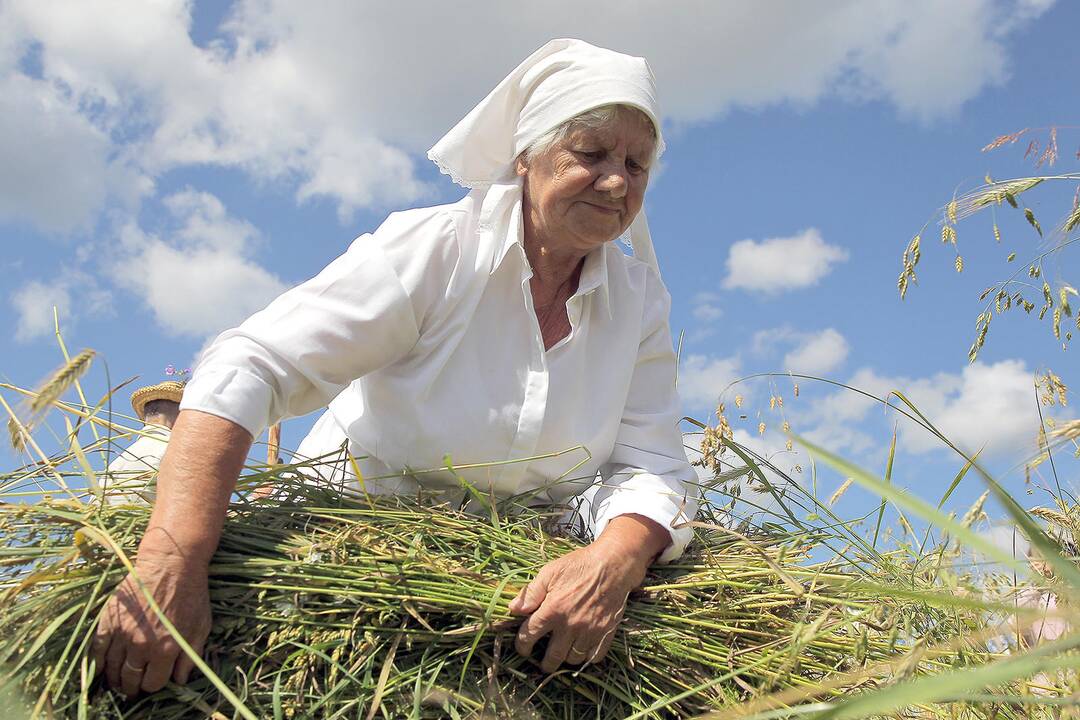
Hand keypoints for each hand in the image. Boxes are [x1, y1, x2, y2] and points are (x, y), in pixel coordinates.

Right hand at [91, 546, 211, 696]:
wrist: (171, 563)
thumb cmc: (191, 594)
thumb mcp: (201, 626)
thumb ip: (190, 656)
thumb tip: (180, 680)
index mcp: (166, 649)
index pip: (152, 684)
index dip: (152, 685)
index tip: (152, 682)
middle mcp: (141, 645)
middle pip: (130, 680)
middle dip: (132, 687)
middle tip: (132, 687)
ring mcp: (122, 633)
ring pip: (112, 668)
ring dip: (114, 679)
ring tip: (117, 681)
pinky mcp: (109, 620)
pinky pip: (97, 650)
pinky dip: (96, 663)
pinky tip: (100, 669)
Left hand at [508, 541, 647, 672]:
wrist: (613, 565)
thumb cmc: (579, 566)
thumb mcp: (550, 572)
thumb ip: (531, 593)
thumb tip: (513, 609)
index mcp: (552, 610)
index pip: (529, 636)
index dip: (522, 646)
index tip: (523, 648)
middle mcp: (570, 625)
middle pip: (552, 658)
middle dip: (545, 663)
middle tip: (543, 661)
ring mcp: (589, 632)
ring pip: (573, 659)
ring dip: (566, 657)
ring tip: (563, 651)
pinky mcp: (606, 634)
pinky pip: (594, 657)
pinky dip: (587, 656)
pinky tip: (582, 648)